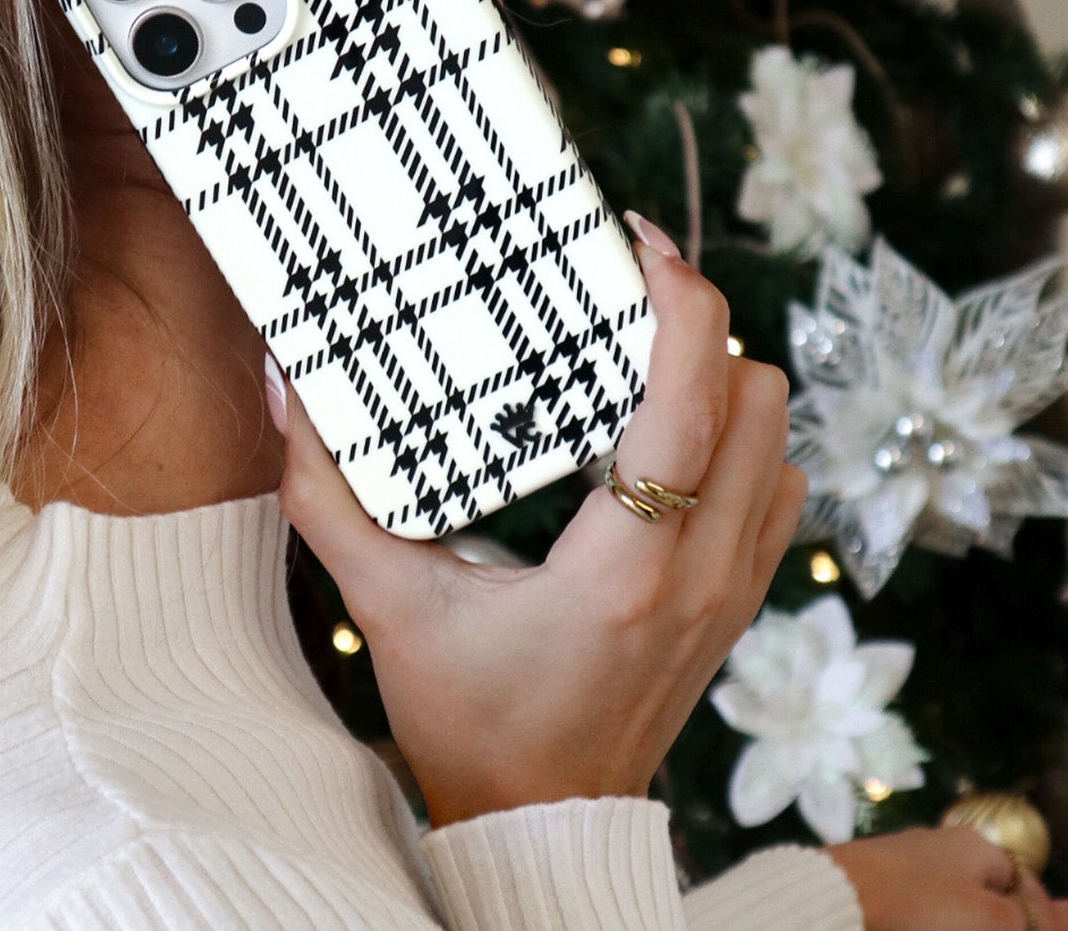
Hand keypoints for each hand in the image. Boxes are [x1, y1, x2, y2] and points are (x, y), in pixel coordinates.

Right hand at [268, 219, 806, 828]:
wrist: (544, 822)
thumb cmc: (469, 721)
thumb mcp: (384, 607)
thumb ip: (326, 494)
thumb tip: (286, 386)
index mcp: (621, 571)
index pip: (690, 408)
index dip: (682, 306)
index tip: (640, 244)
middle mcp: (699, 573)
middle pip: (755, 398)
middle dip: (700, 326)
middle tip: (626, 296)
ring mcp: (735, 590)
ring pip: (779, 436)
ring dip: (726, 378)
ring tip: (648, 355)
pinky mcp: (742, 601)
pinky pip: (781, 486)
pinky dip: (743, 437)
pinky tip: (674, 433)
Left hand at [825, 827, 1067, 930]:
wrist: (835, 901)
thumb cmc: (920, 906)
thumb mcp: (992, 918)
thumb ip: (1044, 921)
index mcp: (975, 848)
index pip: (1026, 888)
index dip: (1043, 921)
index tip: (1041, 930)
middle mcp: (943, 849)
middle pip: (991, 899)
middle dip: (1003, 923)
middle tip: (989, 929)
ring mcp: (909, 866)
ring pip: (956, 907)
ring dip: (967, 922)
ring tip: (959, 925)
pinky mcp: (882, 886)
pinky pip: (923, 908)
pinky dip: (933, 919)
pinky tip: (924, 923)